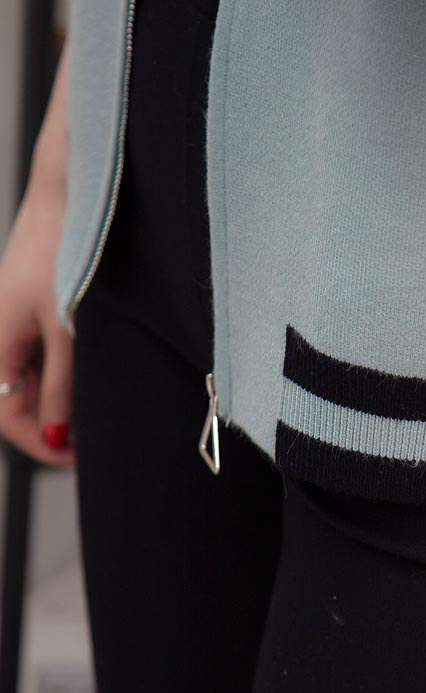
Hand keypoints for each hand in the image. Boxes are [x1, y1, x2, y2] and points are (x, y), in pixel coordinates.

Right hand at [0, 40, 73, 467]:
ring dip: (68, 401)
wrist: (74, 190)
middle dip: (58, 426)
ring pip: (40, 380)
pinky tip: (100, 379)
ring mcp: (24, 321)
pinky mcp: (45, 307)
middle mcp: (4, 334)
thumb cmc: (65, 252)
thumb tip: (61, 434)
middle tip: (97, 443)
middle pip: (23, 400)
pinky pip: (52, 355)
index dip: (42, 442)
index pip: (8, 414)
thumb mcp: (67, 329)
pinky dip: (73, 374)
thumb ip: (63, 385)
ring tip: (105, 414)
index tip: (80, 460)